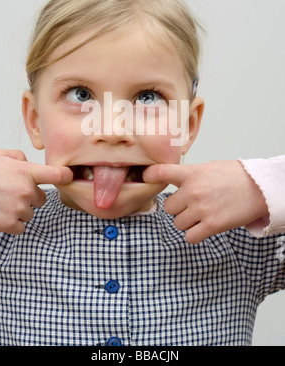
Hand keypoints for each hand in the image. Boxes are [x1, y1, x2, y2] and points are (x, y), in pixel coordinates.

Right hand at [0, 149, 72, 234]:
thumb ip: (20, 158)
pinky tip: (0, 213)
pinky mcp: (10, 224)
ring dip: (20, 210)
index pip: (58, 175)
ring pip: (30, 213)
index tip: (69, 178)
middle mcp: (26, 190)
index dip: (67, 176)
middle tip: (11, 192)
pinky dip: (13, 223)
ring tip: (2, 202)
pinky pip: (21, 226)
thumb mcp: (0, 156)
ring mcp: (19, 208)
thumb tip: (29, 163)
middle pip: (42, 199)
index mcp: (26, 172)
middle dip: (30, 197)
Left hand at [143, 160, 267, 243]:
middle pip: (168, 207)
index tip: (145, 178)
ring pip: (178, 223)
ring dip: (187, 222)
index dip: (148, 176)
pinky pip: (190, 237)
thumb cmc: (235, 176)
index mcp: (191, 173)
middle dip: (178, 208)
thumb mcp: (208, 168)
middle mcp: (192, 191)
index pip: (159, 173)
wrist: (259, 188)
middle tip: (191, 205)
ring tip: (201, 215)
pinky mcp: (211, 225)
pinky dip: (195, 235)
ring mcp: (201, 209)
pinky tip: (204, 227)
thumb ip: (189, 175)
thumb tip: (173, 181)